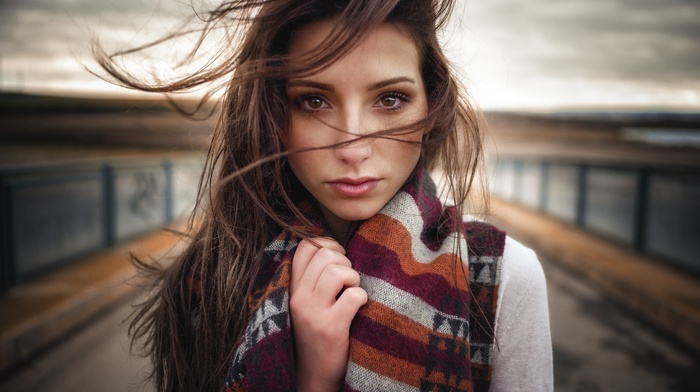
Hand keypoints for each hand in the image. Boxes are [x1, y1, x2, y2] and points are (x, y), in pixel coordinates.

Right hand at [290, 237, 367, 391]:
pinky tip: (358, 308)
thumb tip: (333, 247)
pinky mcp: (331, 328)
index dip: (327, 244)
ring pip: (338, 271)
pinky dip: (362, 298)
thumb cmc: (315, 334)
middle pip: (325, 254)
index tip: (338, 258)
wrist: (313, 375)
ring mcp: (313, 313)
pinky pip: (354, 295)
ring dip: (354, 279)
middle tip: (348, 281)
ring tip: (352, 293)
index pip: (305, 247)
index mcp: (292, 289)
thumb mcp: (305, 304)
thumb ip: (312, 278)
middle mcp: (299, 298)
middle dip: (345, 261)